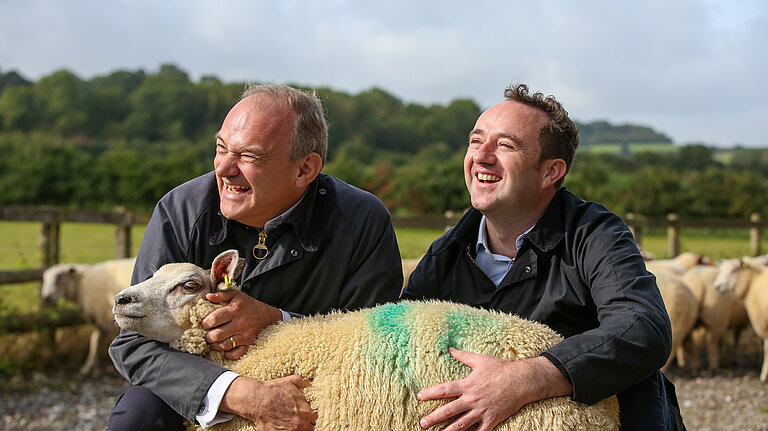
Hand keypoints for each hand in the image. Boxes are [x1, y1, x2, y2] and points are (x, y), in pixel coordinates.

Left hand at [202, 290, 282, 358]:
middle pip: (216, 335)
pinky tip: (224, 347)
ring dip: (214, 345)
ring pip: (223, 346)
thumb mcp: (236, 295)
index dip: (205, 323)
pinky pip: (235, 354)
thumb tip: (208, 296)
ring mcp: (244, 335)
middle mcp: (240, 324)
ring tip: (213, 340)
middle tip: (207, 333)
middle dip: (207, 336)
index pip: (214, 319)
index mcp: (234, 310)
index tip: (204, 323)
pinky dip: (227, 353)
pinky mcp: (248, 344)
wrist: (267, 315)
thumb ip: (221, 294)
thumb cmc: (248, 305)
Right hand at [220, 375, 316, 429]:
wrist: (255, 399)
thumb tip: (314, 382)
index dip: (314, 415)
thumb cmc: (273, 390)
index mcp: (305, 410)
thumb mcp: (292, 381)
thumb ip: (306, 382)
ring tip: (293, 421)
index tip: (312, 414)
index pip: (317, 418)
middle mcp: (299, 422)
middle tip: (304, 418)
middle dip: (308, 423)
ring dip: (300, 427)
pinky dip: (289, 430)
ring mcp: (289, 430)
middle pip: (310, 427)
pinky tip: (286, 425)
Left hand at [416, 348, 571, 430]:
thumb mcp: (480, 360)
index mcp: (467, 385)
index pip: (444, 390)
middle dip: (434, 417)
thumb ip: (463, 356)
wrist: (521, 381)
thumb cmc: (500, 369)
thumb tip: (450, 349)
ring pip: (461, 424)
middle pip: (449, 410)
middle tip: (422, 423)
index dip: (430, 393)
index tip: (419, 397)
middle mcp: (472, 399)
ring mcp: (482, 411)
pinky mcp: (492, 419)